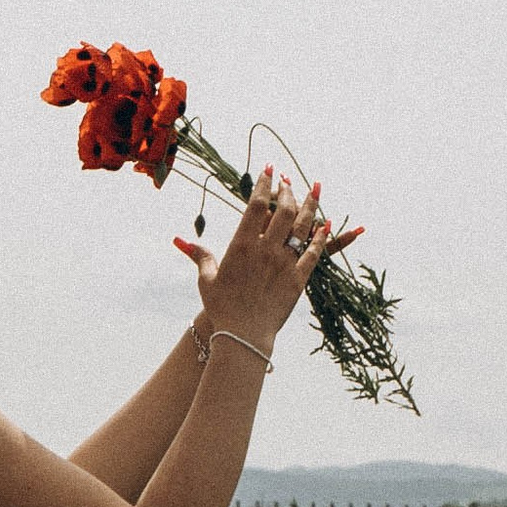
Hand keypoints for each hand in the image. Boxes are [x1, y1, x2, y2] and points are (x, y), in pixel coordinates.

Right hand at [175, 168, 333, 358]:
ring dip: (310, 205)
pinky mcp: (298, 279)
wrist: (243, 336)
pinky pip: (313, 252)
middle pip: (284, 211)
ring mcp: (284, 263)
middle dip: (289, 191)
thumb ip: (200, 256)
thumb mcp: (207, 280)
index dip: (264, 184)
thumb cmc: (221, 309)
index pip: (256, 205)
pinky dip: (320, 237)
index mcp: (241, 246)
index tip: (269, 169)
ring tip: (315, 189)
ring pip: (302, 227)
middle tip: (290, 180)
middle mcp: (266, 250)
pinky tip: (325, 225)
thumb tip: (180, 240)